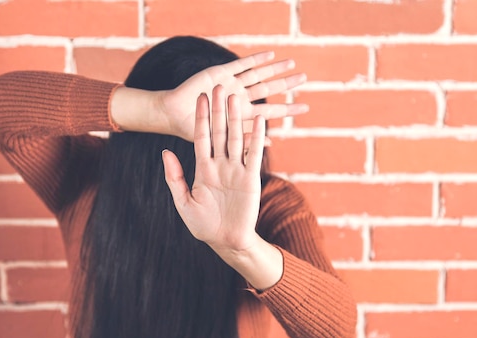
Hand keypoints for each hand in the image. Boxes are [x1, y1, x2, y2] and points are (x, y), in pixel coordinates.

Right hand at [159, 51, 306, 141]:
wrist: (171, 115)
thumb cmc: (192, 132)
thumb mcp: (222, 139)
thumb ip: (246, 139)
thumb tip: (273, 143)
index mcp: (240, 115)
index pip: (269, 110)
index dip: (286, 109)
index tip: (304, 108)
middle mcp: (238, 99)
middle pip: (267, 90)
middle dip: (284, 84)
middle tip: (304, 79)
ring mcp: (229, 85)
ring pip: (257, 75)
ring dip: (274, 69)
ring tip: (292, 63)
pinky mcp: (219, 73)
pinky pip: (241, 65)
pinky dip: (255, 60)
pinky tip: (271, 54)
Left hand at [162, 85, 264, 253]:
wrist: (226, 241)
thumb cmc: (203, 225)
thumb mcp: (183, 202)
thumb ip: (174, 177)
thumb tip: (165, 152)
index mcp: (202, 169)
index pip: (201, 138)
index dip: (200, 118)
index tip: (199, 98)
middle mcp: (220, 165)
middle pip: (218, 132)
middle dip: (217, 110)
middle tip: (217, 87)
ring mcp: (236, 170)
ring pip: (235, 139)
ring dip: (235, 118)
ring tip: (234, 97)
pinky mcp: (251, 178)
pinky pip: (253, 154)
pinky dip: (256, 137)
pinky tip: (258, 119)